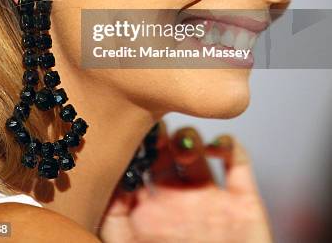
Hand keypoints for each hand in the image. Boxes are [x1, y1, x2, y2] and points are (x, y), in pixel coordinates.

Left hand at [99, 121, 273, 242]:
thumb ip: (114, 223)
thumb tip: (106, 185)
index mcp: (147, 214)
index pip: (134, 166)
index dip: (130, 147)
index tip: (124, 128)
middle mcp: (176, 200)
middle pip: (162, 151)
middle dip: (157, 134)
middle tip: (152, 123)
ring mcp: (209, 197)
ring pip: (195, 146)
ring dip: (188, 136)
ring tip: (181, 147)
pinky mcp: (242, 200)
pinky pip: (238, 159)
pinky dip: (229, 144)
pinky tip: (215, 149)